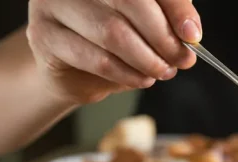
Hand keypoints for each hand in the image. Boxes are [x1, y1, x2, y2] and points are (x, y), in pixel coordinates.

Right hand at [26, 0, 200, 104]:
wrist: (74, 71)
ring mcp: (54, 4)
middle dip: (163, 37)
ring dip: (147, 59)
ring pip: (113, 33)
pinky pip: (97, 58)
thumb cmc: (114, 43)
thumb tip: (190, 32)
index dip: (176, 8)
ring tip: (161, 72)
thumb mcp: (147, 26)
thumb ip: (168, 19)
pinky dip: (127, 74)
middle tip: (180, 60)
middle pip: (130, 2)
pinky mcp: (44, 35)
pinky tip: (141, 79)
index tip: (193, 35)